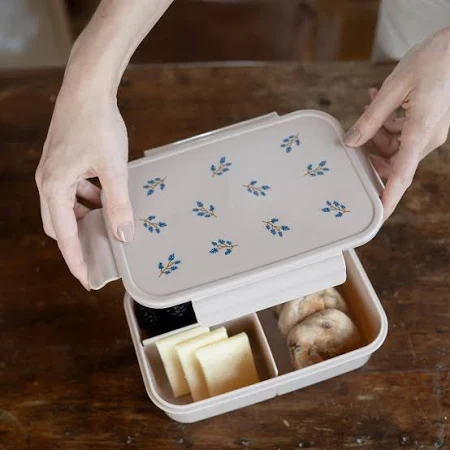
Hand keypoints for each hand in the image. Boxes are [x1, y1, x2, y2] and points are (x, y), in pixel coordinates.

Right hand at [35, 85, 133, 289]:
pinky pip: (72, 190)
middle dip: (77, 242)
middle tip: (98, 256)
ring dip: (83, 219)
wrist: (88, 87)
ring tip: (106, 227)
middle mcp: (48, 181)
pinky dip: (87, 200)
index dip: (76, 260)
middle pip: (59, 224)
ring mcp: (53, 170)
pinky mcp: (63, 160)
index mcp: (54, 187)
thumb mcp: (114, 169)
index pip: (64, 236)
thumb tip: (123, 235)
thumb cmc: (98, 125)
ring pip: (65, 207)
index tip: (87, 280)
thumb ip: (118, 204)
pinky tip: (105, 198)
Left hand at [344, 27, 449, 218]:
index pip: (402, 176)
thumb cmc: (433, 58)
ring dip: (378, 132)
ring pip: (396, 147)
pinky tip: (379, 101)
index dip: (388, 199)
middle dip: (372, 153)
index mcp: (422, 131)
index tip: (377, 218)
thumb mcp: (395, 87)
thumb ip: (371, 118)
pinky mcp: (431, 124)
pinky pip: (404, 134)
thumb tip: (351, 142)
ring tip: (371, 102)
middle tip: (356, 136)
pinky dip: (389, 124)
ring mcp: (432, 132)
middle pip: (393, 162)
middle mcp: (429, 138)